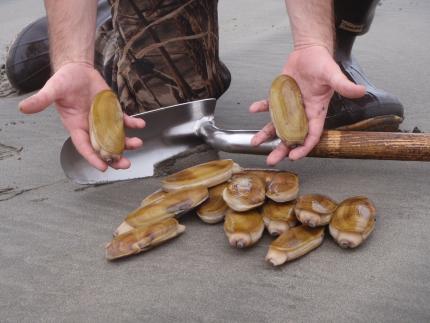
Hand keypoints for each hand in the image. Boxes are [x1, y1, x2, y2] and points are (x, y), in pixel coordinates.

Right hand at [19, 62, 144, 170]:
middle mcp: (91, 127)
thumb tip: (23, 107)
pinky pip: (125, 120)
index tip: (103, 167)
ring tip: (137, 144)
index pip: (84, 146)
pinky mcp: (113, 111)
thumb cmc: (64, 80)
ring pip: (117, 137)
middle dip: (114, 157)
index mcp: (76, 126)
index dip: (93, 158)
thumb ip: (42, 100)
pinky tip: (141, 125)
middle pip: (103, 147)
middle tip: (124, 164)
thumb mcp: (53, 89)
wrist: (77, 69)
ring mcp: (103, 120)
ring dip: (127, 142)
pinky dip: (133, 123)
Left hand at [249, 46, 365, 164]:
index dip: (304, 147)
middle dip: (281, 149)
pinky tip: (253, 109)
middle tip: (271, 160)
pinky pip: (269, 105)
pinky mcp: (280, 96)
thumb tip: (361, 91)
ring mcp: (289, 105)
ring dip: (267, 134)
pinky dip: (261, 107)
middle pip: (291, 135)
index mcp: (316, 111)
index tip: (294, 156)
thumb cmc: (323, 63)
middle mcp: (302, 112)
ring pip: (277, 124)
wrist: (310, 51)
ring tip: (255, 143)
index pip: (311, 135)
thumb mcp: (333, 74)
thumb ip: (344, 85)